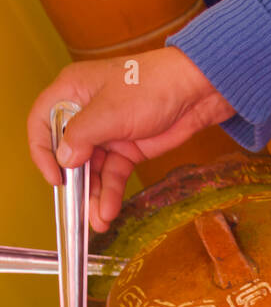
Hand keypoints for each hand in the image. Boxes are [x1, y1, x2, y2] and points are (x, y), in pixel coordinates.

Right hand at [27, 48, 234, 231]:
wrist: (193, 92)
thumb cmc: (150, 86)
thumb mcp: (109, 111)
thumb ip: (82, 136)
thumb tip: (63, 159)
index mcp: (71, 92)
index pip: (42, 123)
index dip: (42, 151)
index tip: (54, 177)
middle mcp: (85, 113)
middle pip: (68, 154)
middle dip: (74, 183)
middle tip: (77, 209)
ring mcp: (107, 133)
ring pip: (92, 170)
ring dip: (93, 196)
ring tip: (98, 220)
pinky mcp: (127, 149)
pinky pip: (112, 175)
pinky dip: (110, 193)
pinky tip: (109, 210)